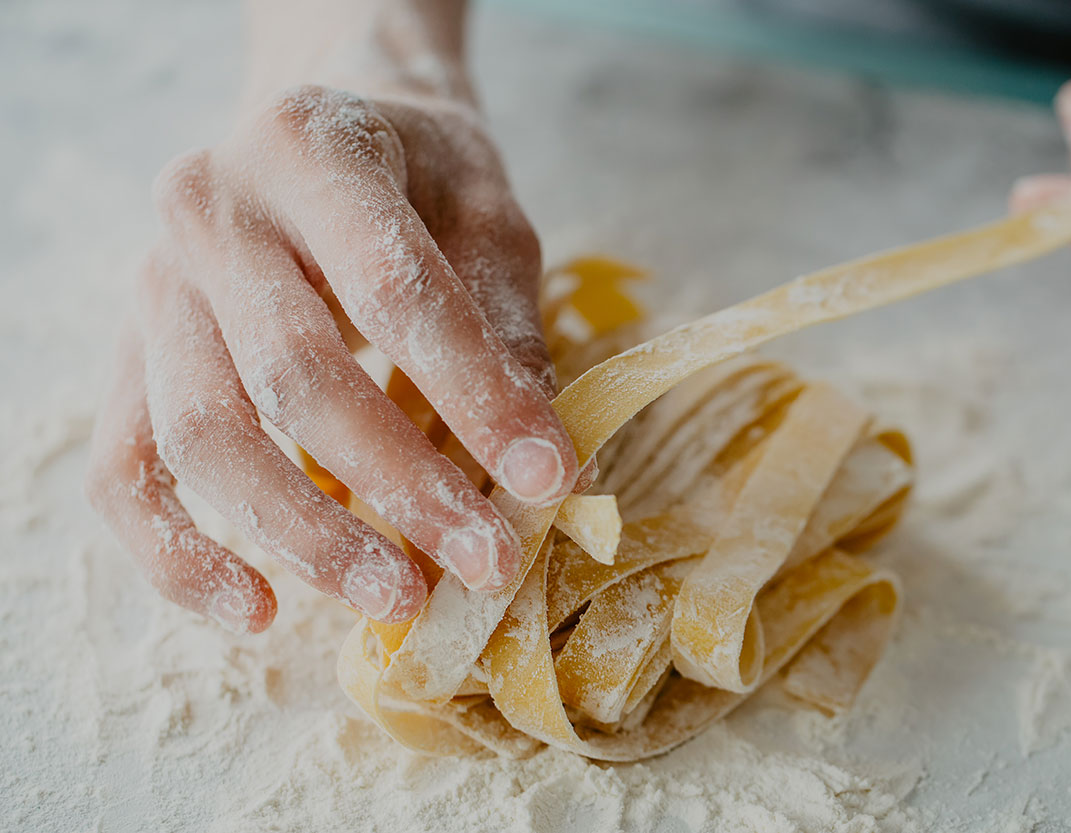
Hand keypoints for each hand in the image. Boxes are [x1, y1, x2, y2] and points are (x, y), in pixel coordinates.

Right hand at [86, 1, 579, 633]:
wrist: (317, 133)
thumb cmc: (419, 178)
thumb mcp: (488, 218)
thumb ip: (508, 330)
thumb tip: (542, 475)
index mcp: (310, 147)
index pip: (396, 290)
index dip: (475, 395)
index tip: (547, 481)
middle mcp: (209, 209)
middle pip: (296, 373)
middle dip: (401, 484)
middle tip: (485, 563)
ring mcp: (153, 287)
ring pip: (205, 434)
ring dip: (305, 534)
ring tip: (397, 600)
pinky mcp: (128, 357)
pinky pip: (126, 471)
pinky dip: (180, 554)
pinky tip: (257, 612)